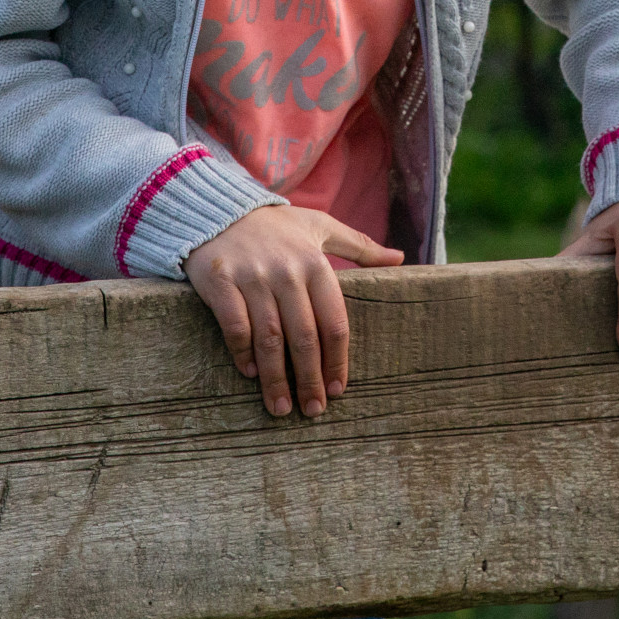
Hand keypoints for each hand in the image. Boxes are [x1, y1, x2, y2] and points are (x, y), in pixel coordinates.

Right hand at [182, 204, 402, 418]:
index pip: (334, 322)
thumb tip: (399, 259)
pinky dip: (243, 352)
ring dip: (277, 377)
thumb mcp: (320, 227)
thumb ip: (359, 246)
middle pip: (304, 336)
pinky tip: (250, 373)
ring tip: (281, 408)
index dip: (337, 360)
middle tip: (313, 410)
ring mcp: (253, 277)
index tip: (338, 390)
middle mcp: (286, 272)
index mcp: (315, 263)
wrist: (219, 208)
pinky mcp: (220, 281)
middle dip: (310, 378)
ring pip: (270, 337)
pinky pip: (235, 325)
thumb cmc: (276, 225)